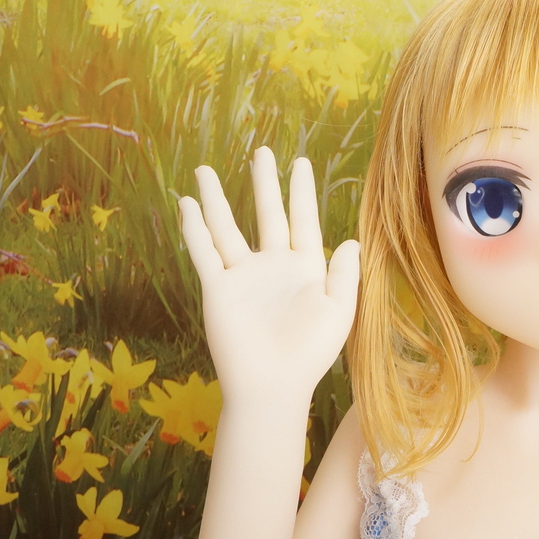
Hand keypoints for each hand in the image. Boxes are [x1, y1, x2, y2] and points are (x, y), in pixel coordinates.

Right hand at [178, 147, 360, 404]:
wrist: (273, 386)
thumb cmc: (311, 355)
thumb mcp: (339, 312)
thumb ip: (344, 275)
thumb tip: (352, 240)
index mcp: (306, 269)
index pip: (303, 220)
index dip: (301, 191)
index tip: (300, 162)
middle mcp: (273, 267)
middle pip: (267, 214)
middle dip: (265, 183)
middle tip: (263, 151)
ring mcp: (243, 276)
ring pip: (227, 227)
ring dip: (216, 199)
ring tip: (206, 169)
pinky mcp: (218, 289)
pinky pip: (204, 252)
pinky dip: (194, 228)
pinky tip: (187, 204)